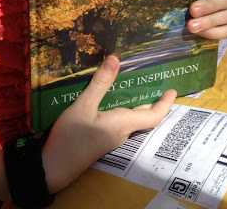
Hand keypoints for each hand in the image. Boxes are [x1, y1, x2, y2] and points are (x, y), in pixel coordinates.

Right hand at [42, 55, 175, 192]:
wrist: (52, 168)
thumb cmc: (70, 138)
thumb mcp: (83, 106)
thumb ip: (99, 83)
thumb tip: (116, 58)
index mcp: (122, 124)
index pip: (153, 116)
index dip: (165, 104)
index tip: (173, 90)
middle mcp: (121, 132)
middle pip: (143, 117)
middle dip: (152, 101)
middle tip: (155, 83)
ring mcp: (111, 137)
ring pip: (130, 119)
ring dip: (137, 104)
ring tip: (136, 85)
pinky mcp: (101, 138)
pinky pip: (119, 121)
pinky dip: (123, 108)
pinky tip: (112, 99)